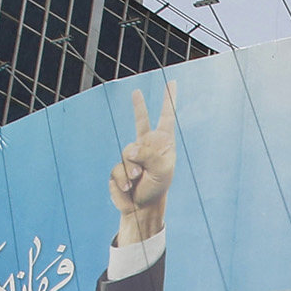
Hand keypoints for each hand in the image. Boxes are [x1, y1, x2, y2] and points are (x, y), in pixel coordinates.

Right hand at [109, 82, 177, 240]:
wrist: (142, 207)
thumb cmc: (157, 187)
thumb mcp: (161, 169)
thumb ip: (149, 153)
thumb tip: (132, 149)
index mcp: (162, 143)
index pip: (166, 117)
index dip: (168, 100)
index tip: (171, 83)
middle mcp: (147, 145)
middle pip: (140, 121)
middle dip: (138, 107)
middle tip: (136, 93)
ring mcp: (132, 155)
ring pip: (127, 152)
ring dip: (133, 169)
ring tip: (139, 179)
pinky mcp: (119, 166)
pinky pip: (118, 168)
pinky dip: (124, 178)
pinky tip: (129, 187)